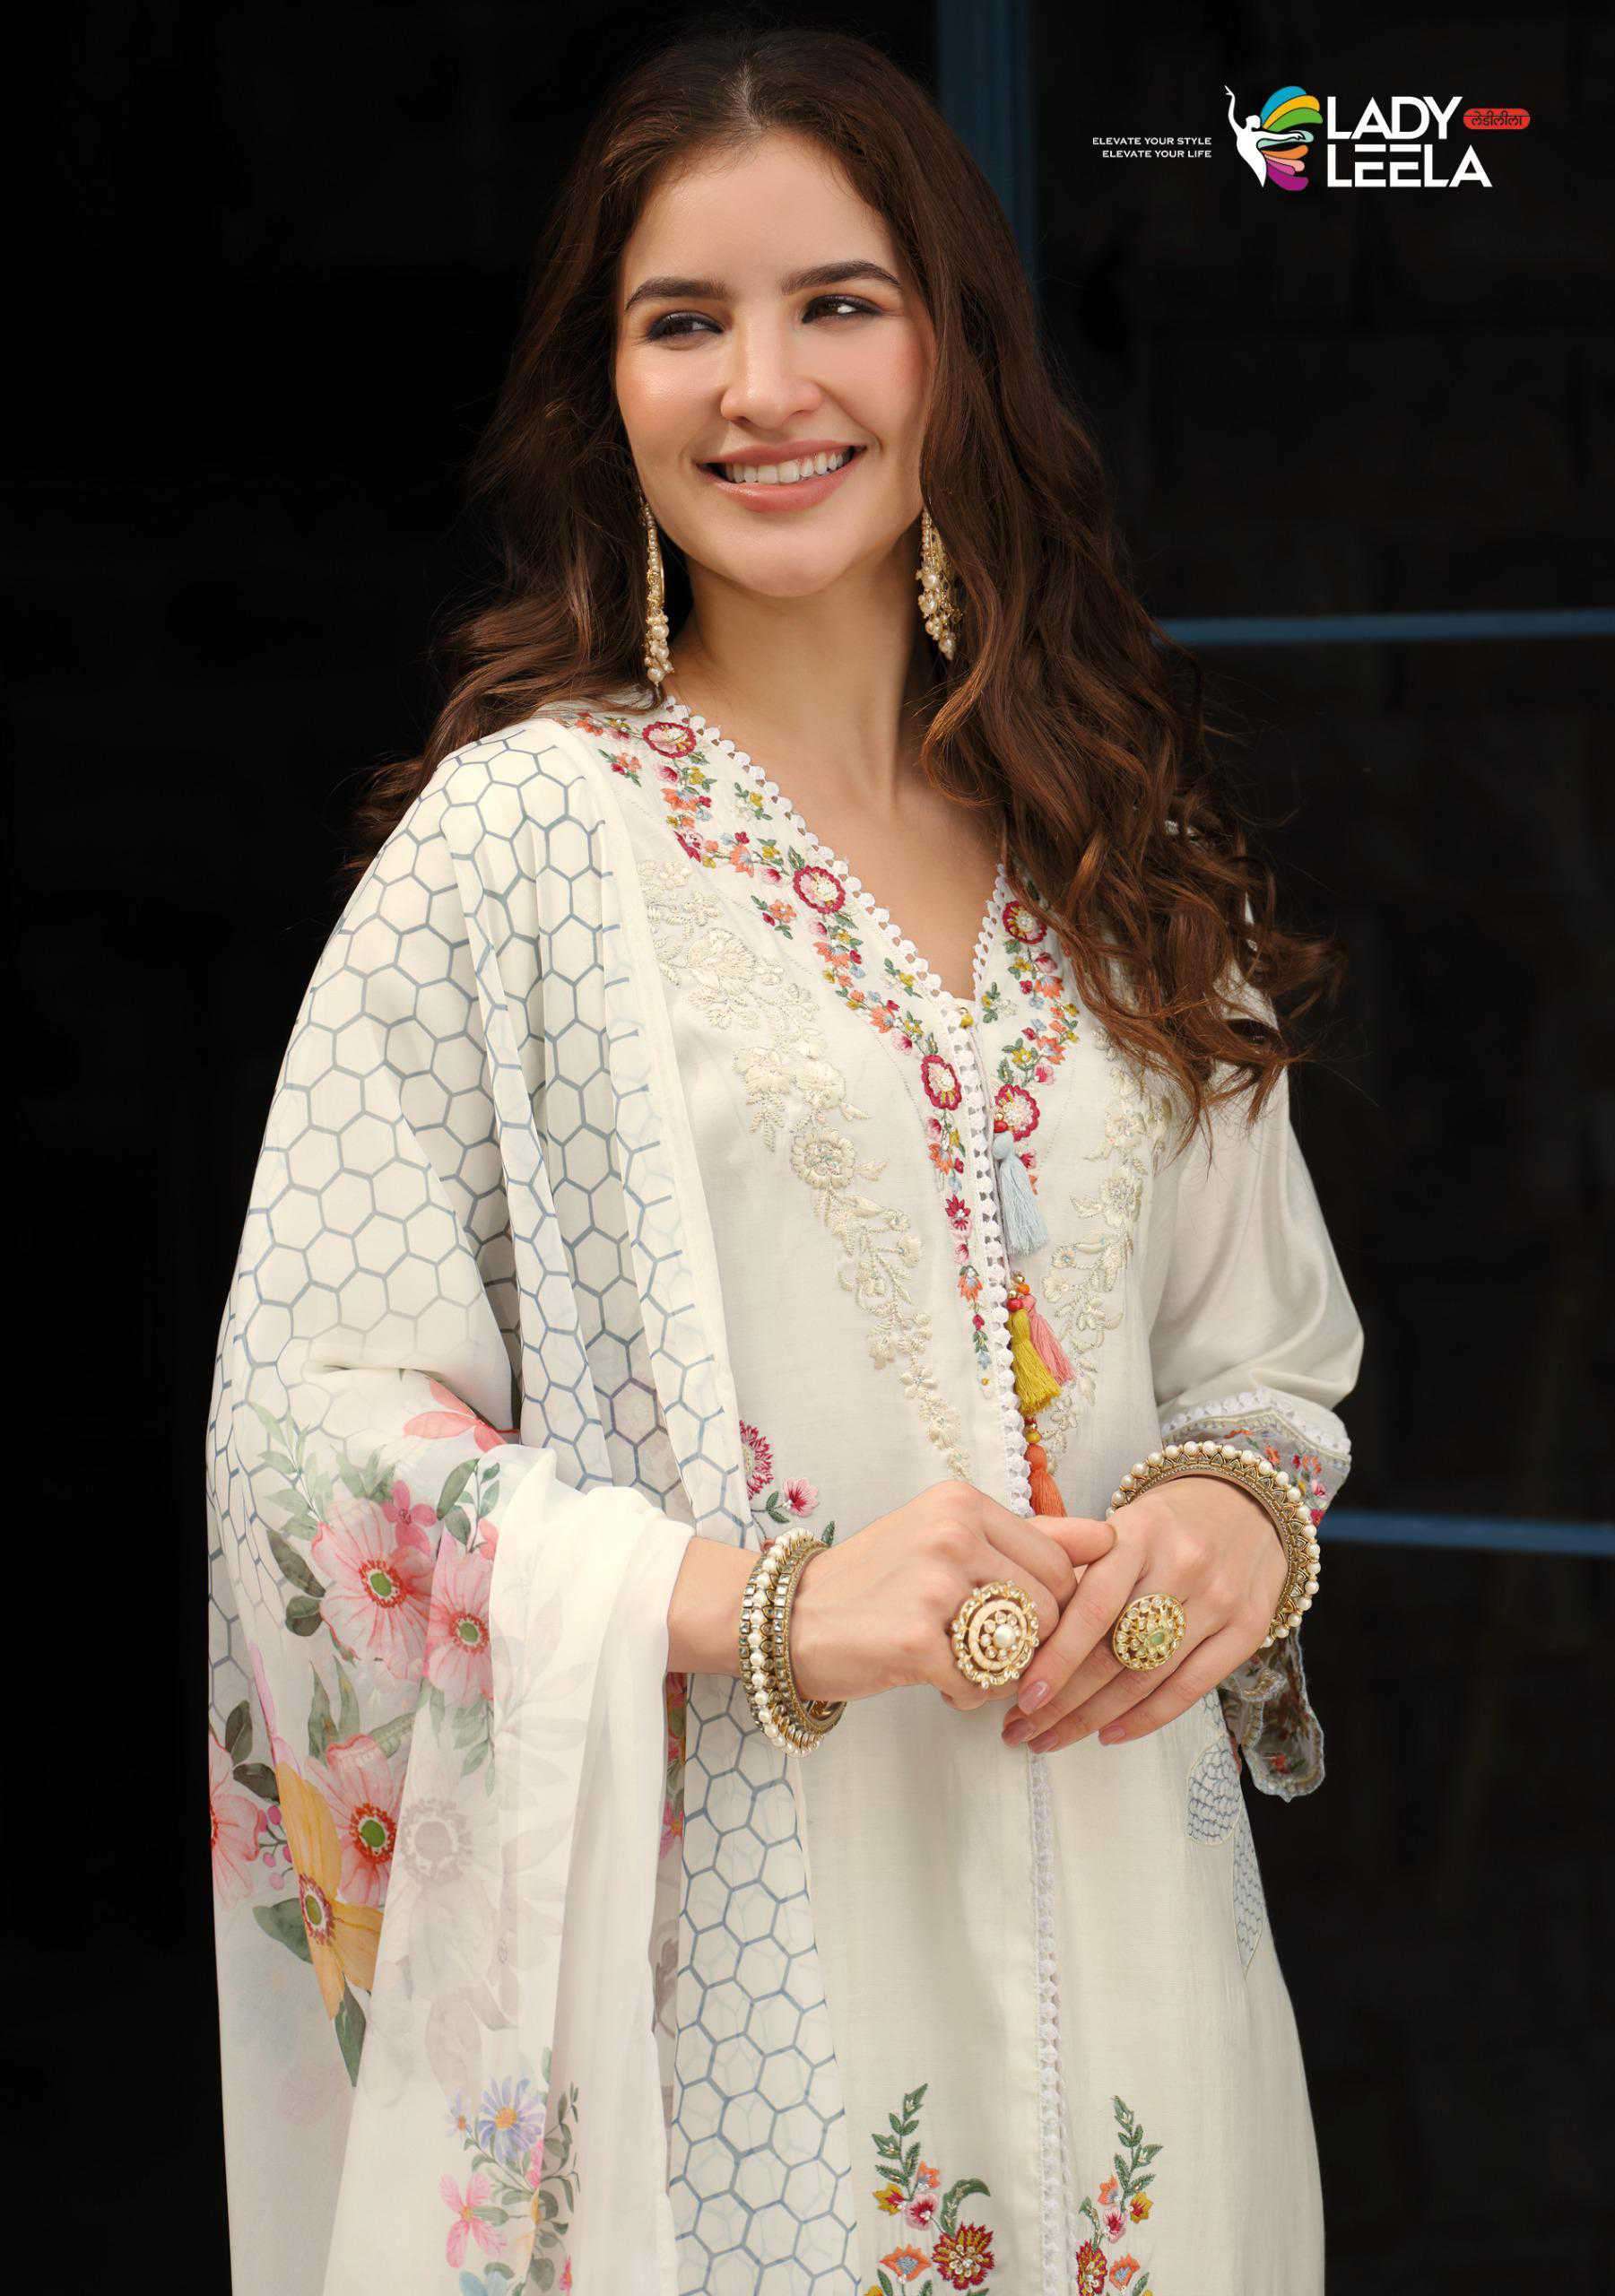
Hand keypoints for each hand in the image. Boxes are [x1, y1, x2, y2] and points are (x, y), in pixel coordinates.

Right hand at [789, 1480, 1116, 1709]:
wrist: (788, 1617)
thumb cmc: (876, 1581)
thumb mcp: (947, 1537)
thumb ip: (1030, 1536)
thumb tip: (1109, 1536)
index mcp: (963, 1502)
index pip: (1061, 1561)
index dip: (1054, 1604)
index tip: (1020, 1619)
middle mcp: (953, 1533)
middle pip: (1052, 1607)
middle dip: (1032, 1642)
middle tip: (984, 1647)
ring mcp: (933, 1585)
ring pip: (1026, 1647)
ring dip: (1003, 1672)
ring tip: (959, 1661)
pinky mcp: (916, 1639)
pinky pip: (984, 1685)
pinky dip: (967, 1695)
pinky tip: (934, 1680)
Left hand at [999, 1476, 1287, 1752]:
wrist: (1246, 1504)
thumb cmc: (1161, 1525)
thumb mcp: (1114, 1525)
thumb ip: (1064, 1559)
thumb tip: (1011, 1620)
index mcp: (1138, 1533)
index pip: (1092, 1607)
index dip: (1056, 1658)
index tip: (1021, 1696)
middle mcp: (1183, 1565)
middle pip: (1115, 1651)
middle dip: (1062, 1700)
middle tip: (1021, 1728)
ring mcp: (1220, 1599)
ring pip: (1147, 1677)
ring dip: (1093, 1718)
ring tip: (1050, 1738)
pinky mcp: (1248, 1628)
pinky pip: (1191, 1688)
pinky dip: (1146, 1718)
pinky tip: (1108, 1734)